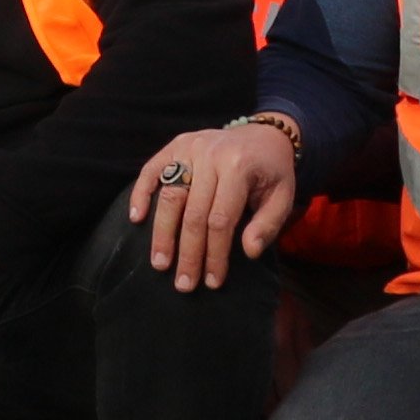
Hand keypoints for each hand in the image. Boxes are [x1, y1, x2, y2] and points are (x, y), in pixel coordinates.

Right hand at [138, 118, 300, 287]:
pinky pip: (152, 169)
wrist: (263, 135)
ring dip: (162, 233)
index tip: (212, 281)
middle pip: (193, 212)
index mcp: (239, 167)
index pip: (220, 219)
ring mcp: (190, 147)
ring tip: (159, 263)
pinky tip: (136, 219)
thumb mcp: (283, 197)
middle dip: (188, 252)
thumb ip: (268, 224)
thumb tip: (248, 252)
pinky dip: (141, 193)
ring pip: (170, 194)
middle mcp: (211, 154)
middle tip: (183, 283)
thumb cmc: (271, 172)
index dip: (215, 253)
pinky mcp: (175, 145)